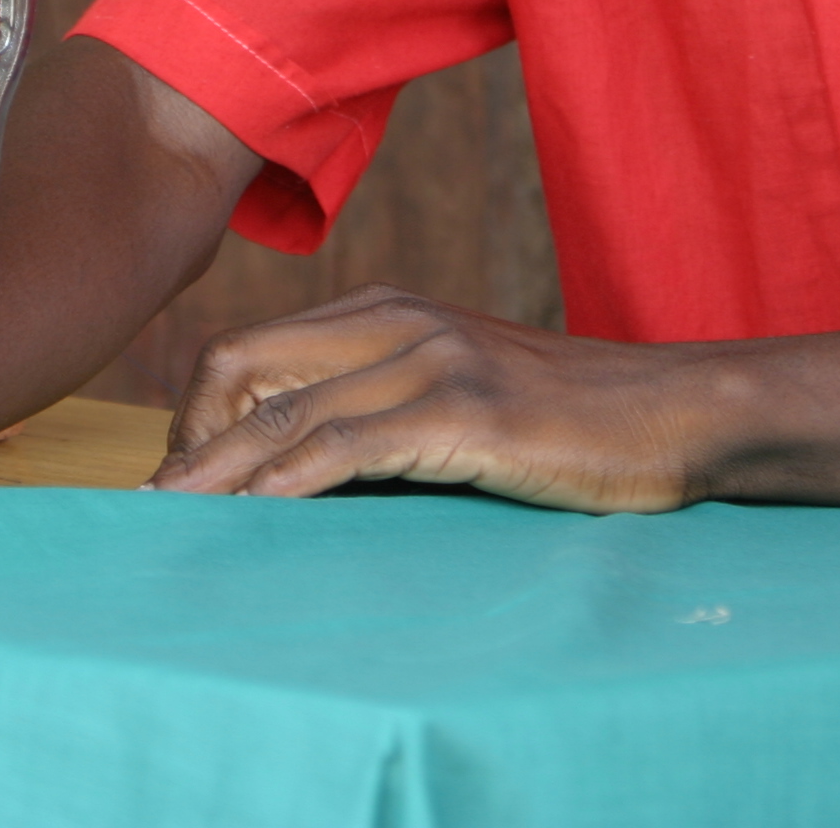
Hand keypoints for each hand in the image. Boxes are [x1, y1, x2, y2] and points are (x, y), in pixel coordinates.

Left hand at [148, 283, 705, 511]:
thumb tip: (298, 470)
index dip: (197, 418)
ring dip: (218, 477)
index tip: (183, 485)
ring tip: (172, 527)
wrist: (677, 413)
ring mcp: (431, 361)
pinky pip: (347, 448)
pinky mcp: (464, 411)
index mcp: (388, 313)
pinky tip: (254, 522)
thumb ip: (385, 408)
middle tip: (162, 514)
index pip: (249, 350)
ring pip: (285, 412)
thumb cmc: (570, 420)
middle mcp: (397, 321)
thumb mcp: (461, 392)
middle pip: (243, 367)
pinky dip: (287, 487)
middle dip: (187, 445)